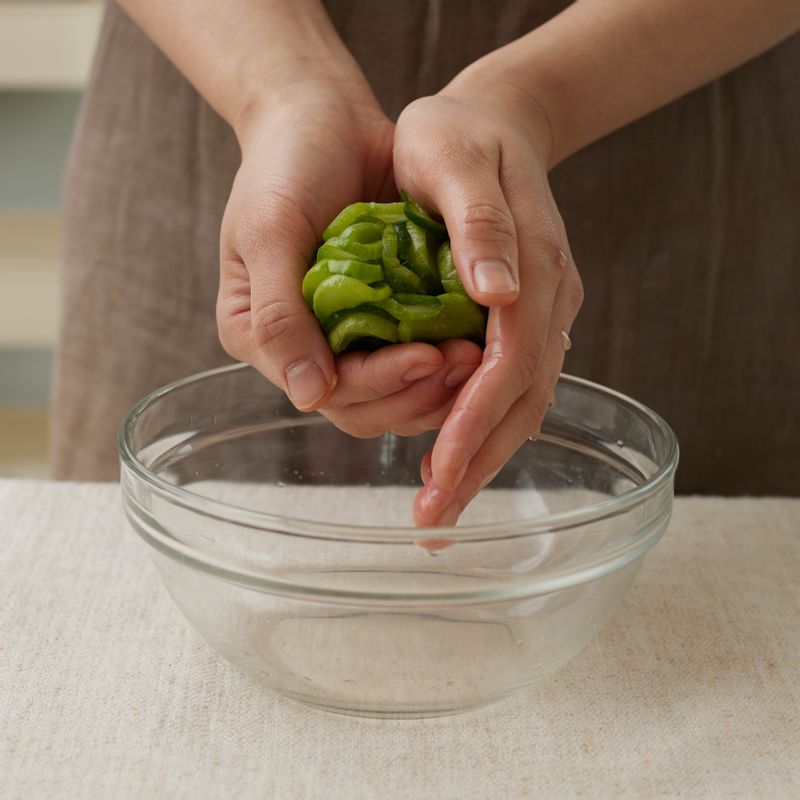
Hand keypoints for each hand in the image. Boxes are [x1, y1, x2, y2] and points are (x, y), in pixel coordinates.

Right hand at [217, 81, 481, 435]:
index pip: (326, 389)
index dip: (379, 383)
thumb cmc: (284, 166)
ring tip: (480, 353)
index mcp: (264, 338)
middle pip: (366, 406)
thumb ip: (279, 314)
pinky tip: (478, 339)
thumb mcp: (268, 231)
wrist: (324, 120)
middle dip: (418, 392)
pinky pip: (418, 359)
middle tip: (469, 361)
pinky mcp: (386, 320)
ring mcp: (349, 338)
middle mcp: (305, 349)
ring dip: (440, 385)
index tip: (426, 357)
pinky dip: (448, 359)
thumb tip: (309, 395)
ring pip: (397, 395)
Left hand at [393, 74, 583, 525]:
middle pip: (523, 401)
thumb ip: (479, 222)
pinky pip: (512, 386)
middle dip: (478, 464)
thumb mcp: (452, 154)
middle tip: (434, 521)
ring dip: (482, 459)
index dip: (475, 421)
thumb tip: (497, 294)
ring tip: (440, 504)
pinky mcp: (527, 319)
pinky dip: (484, 428)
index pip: (510, 364)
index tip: (439, 470)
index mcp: (536, 268)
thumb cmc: (456, 134)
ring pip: (522, 402)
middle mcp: (550, 301)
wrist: (493, 122)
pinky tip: (453, 454)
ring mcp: (544, 313)